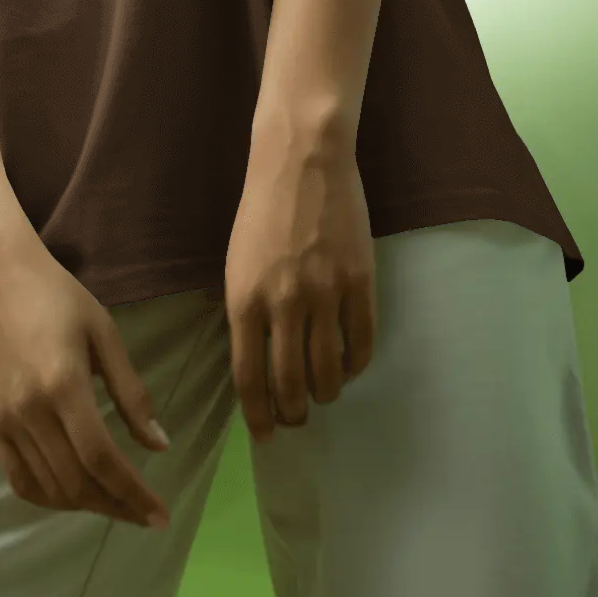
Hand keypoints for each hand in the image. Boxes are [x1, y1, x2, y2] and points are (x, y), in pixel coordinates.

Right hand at [0, 235, 173, 529]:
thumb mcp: (105, 334)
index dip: (133, 493)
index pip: (101, 459)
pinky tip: (73, 494)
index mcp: (64, 386)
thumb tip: (159, 444)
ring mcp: (5, 421)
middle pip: (76, 482)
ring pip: (48, 487)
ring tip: (116, 504)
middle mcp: (30, 411)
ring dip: (86, 505)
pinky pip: (18, 478)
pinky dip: (48, 497)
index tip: (161, 515)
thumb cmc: (57, 296)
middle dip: (116, 506)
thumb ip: (132, 392)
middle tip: (146, 514)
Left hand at [224, 147, 376, 436]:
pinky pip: (361, 342)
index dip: (258, 415)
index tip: (265, 434)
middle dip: (293, 413)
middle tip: (296, 419)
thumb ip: (246, 313)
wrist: (303, 161)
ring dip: (325, 393)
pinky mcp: (360, 282)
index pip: (249, 377)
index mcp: (244, 300)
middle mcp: (283, 304)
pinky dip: (355, 365)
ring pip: (328, 371)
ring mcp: (325, 294)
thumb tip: (258, 362)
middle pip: (290, 383)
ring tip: (322, 395)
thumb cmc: (262, 211)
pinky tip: (348, 367)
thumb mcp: (236, 264)